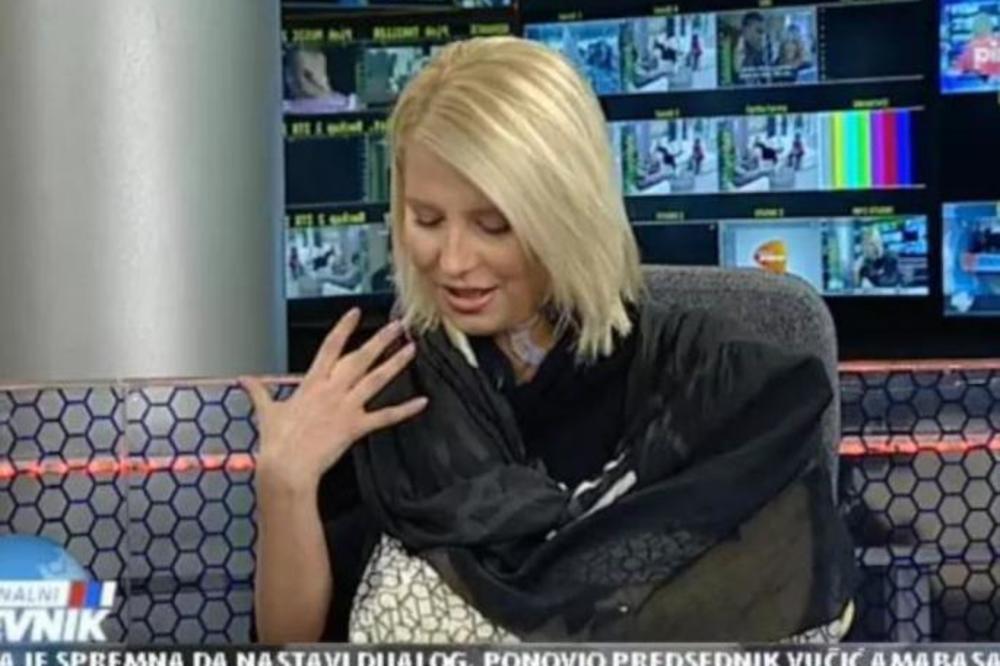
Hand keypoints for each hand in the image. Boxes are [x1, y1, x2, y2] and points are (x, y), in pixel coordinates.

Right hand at [241, 308, 427, 492]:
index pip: (330, 347)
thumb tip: (244, 380)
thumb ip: (258, 392)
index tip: (356, 312)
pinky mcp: (355, 427)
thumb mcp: (266, 412)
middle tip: (398, 325)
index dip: (344, 328)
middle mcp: (332, 390)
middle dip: (380, 339)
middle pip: (360, 358)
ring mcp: (346, 407)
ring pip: (376, 380)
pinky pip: (385, 417)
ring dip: (395, 363)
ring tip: (411, 349)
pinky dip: (405, 410)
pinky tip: (422, 402)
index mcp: (312, 383)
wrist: (286, 466)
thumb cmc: (276, 441)